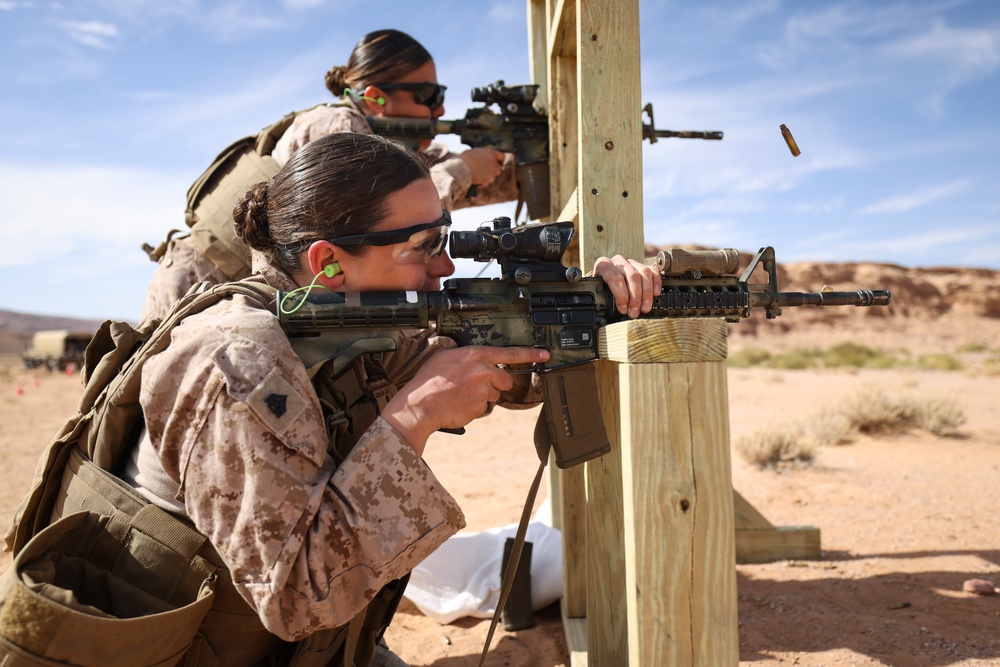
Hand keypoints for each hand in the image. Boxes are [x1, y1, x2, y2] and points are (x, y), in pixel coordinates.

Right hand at [382, 345, 549, 454]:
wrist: (419, 405)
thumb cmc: (428, 381)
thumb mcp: (445, 357)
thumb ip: (466, 356)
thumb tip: (478, 360)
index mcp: (475, 356)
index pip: (509, 353)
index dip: (530, 353)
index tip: (545, 353)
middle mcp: (483, 372)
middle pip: (504, 380)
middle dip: (495, 385)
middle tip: (473, 386)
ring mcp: (483, 391)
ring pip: (493, 395)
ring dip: (481, 397)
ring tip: (459, 395)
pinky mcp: (480, 408)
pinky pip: (483, 408)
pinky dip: (473, 408)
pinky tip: (458, 404)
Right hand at [457, 148, 507, 186]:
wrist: (460, 168)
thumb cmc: (464, 159)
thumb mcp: (474, 152)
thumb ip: (482, 155)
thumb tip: (483, 157)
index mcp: (490, 152)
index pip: (502, 156)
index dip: (500, 161)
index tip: (499, 164)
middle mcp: (493, 161)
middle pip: (498, 169)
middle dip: (493, 172)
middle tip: (485, 172)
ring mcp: (492, 171)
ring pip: (492, 177)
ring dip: (486, 177)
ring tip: (476, 175)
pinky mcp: (488, 179)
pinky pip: (486, 182)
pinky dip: (482, 182)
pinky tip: (475, 179)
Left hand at [592, 255, 661, 318]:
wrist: (604, 281)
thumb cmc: (601, 288)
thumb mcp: (599, 292)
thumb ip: (605, 299)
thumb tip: (620, 311)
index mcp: (604, 265)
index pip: (615, 278)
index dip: (621, 295)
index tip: (624, 309)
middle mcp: (618, 261)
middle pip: (632, 276)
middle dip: (635, 297)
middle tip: (635, 312)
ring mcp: (631, 262)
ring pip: (644, 273)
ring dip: (646, 293)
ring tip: (645, 308)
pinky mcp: (642, 265)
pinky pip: (653, 271)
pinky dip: (656, 283)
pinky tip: (655, 294)